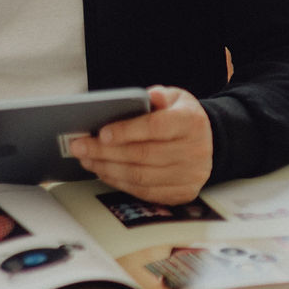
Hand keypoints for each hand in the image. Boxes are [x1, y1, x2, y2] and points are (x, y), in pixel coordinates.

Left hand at [67, 86, 212, 204]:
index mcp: (191, 122)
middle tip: (80, 146)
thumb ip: (159, 95)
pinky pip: (144, 191)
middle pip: (143, 154)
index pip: (156, 127)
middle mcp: (194, 150)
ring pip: (140, 176)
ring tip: (87, 159)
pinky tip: (104, 171)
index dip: (127, 131)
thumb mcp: (176, 98)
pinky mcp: (181, 193)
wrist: (208, 143)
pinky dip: (119, 182)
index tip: (102, 133)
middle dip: (106, 151)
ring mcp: (189, 175)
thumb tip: (146, 96)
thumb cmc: (182, 118)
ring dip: (107, 168)